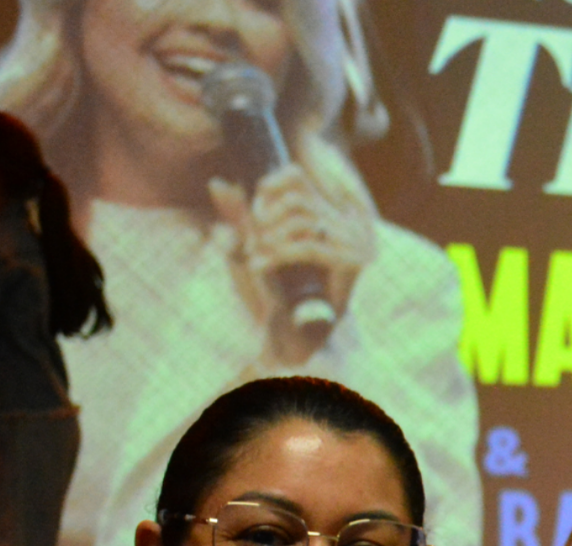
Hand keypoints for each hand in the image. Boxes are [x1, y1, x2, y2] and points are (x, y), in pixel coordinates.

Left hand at [209, 163, 373, 362]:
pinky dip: (278, 254)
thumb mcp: (250, 248)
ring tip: (257, 255)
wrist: (295, 340)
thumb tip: (217, 183)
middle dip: (268, 215)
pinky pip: (307, 246)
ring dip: (272, 235)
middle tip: (253, 240)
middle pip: (298, 196)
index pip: (297, 177)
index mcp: (327, 214)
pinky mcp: (351, 263)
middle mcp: (347, 224)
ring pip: (302, 217)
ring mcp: (354, 242)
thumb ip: (236, 218)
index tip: (252, 213)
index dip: (268, 187)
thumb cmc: (272, 294)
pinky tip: (258, 265)